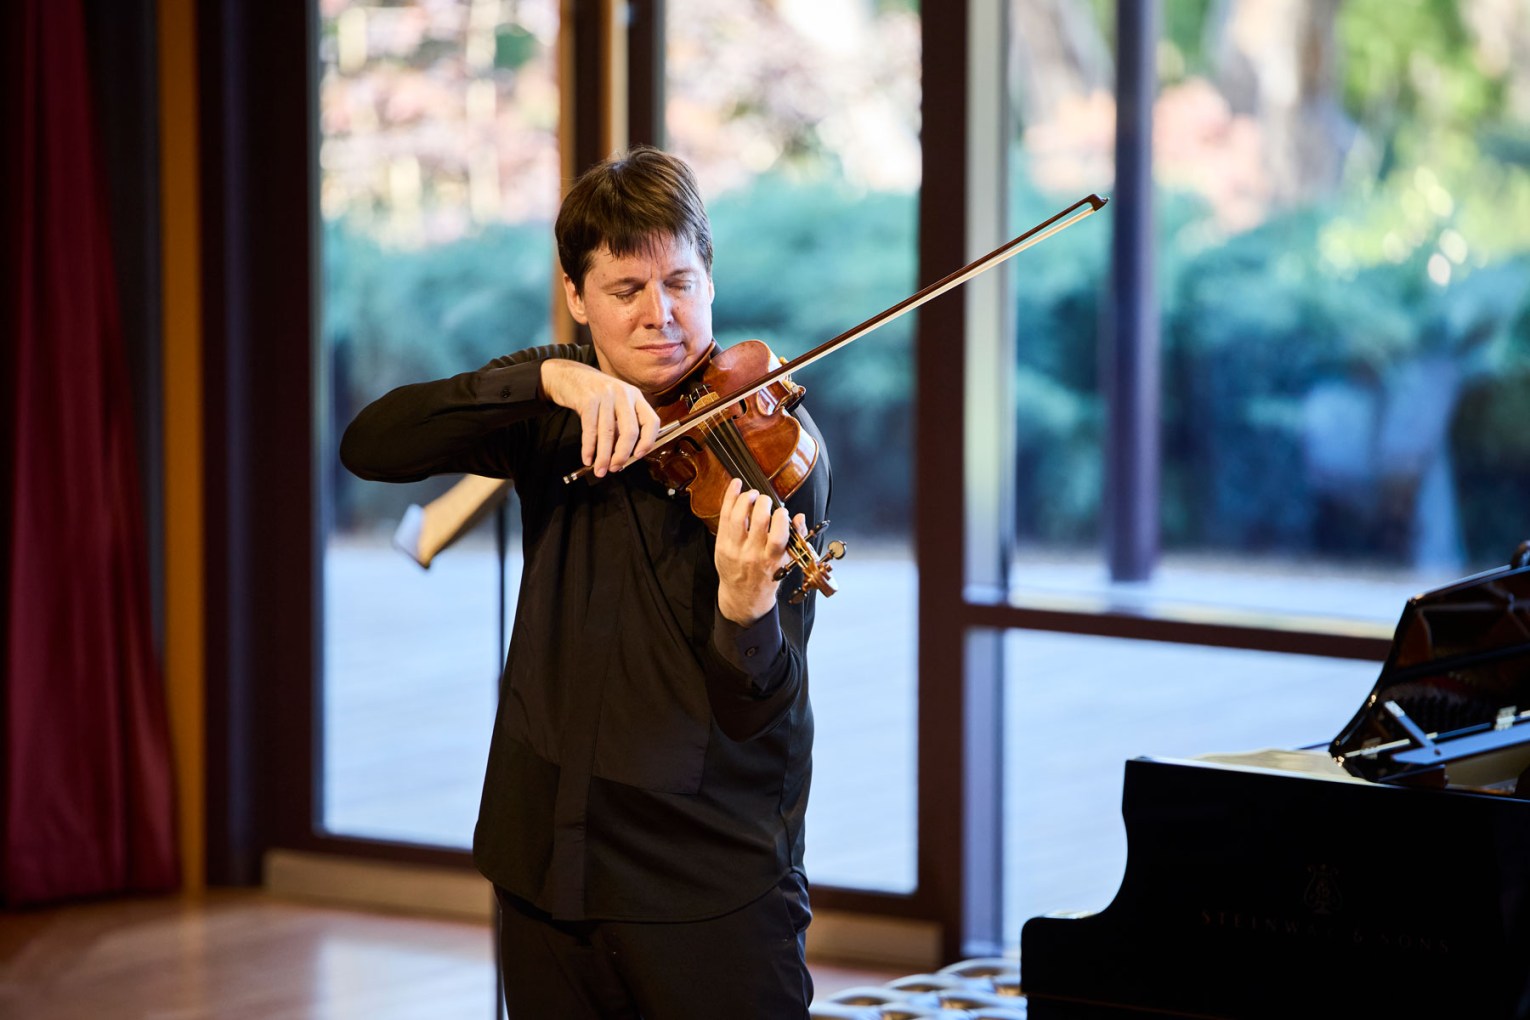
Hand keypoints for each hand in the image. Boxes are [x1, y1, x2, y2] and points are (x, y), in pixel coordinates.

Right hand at [539, 359, 660, 475]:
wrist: (570, 376)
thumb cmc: (595, 396)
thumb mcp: (615, 405)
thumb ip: (622, 425)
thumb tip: (625, 456)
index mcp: (636, 396)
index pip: (651, 421)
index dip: (648, 441)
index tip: (639, 456)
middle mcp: (624, 394)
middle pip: (630, 430)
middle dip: (623, 454)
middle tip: (616, 468)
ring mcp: (606, 395)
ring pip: (608, 432)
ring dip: (604, 456)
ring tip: (600, 470)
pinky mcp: (587, 399)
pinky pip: (590, 429)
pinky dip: (589, 447)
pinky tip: (588, 458)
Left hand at [714, 477, 806, 624]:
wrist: (743, 597)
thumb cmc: (767, 578)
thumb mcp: (786, 562)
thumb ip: (795, 538)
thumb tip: (799, 517)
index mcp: (771, 559)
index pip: (778, 534)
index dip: (781, 517)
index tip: (782, 512)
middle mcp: (752, 554)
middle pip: (758, 520)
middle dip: (764, 503)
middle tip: (766, 500)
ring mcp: (735, 549)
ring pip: (738, 516)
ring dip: (746, 498)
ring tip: (753, 494)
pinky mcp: (721, 545)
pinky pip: (724, 516)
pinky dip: (729, 498)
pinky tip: (736, 486)